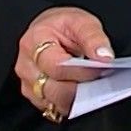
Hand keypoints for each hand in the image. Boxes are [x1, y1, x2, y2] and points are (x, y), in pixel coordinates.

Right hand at [16, 6, 113, 121]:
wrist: (49, 30)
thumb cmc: (63, 26)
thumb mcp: (82, 22)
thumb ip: (94, 38)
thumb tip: (105, 57)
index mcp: (34, 41)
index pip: (56, 66)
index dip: (81, 71)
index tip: (101, 69)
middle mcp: (25, 65)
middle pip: (53, 89)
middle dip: (81, 88)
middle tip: (100, 80)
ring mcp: (27, 83)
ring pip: (54, 102)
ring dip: (77, 98)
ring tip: (93, 85)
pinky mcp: (34, 96)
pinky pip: (54, 108)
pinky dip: (71, 103)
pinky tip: (83, 93)